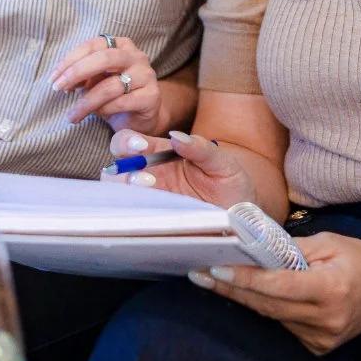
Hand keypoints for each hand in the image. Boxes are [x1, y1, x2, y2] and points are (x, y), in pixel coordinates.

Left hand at [50, 35, 164, 135]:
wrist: (141, 117)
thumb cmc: (114, 95)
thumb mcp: (95, 81)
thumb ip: (82, 76)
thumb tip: (62, 80)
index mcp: (120, 45)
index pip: (92, 45)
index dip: (70, 60)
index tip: (53, 78)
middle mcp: (136, 56)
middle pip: (103, 59)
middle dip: (76, 73)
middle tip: (58, 89)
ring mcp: (146, 75)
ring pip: (110, 85)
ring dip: (86, 102)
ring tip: (72, 115)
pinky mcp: (151, 96)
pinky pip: (121, 102)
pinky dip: (104, 110)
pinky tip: (96, 116)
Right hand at [100, 128, 256, 208]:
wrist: (244, 219)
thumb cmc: (232, 183)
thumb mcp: (223, 162)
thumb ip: (201, 148)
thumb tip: (176, 136)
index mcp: (161, 154)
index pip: (130, 142)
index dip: (127, 142)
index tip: (139, 147)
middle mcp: (150, 176)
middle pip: (116, 169)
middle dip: (120, 172)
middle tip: (143, 179)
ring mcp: (152, 201)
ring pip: (120, 196)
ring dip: (125, 194)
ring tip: (149, 194)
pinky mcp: (157, 224)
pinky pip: (136, 221)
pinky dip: (133, 217)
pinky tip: (148, 215)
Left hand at [187, 231, 360, 356]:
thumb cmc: (359, 258)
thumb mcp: (329, 242)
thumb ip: (292, 248)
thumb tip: (256, 247)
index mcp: (331, 288)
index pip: (279, 286)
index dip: (245, 280)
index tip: (216, 270)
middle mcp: (326, 318)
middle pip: (268, 305)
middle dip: (231, 289)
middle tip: (199, 274)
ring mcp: (322, 337)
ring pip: (272, 316)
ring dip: (245, 297)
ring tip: (216, 278)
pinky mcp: (319, 347)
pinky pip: (284, 323)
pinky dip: (268, 306)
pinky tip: (252, 292)